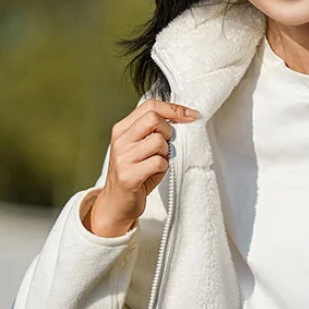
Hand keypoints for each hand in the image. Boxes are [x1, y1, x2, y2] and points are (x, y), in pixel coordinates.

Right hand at [84, 100, 200, 237]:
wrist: (117, 202)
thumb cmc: (136, 173)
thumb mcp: (140, 147)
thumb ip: (153, 131)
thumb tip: (183, 117)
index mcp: (122, 129)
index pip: (150, 106)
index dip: (174, 109)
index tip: (191, 115)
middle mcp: (120, 140)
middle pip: (154, 119)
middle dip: (168, 131)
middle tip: (167, 145)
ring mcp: (123, 157)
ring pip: (159, 141)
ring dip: (166, 153)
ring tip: (158, 162)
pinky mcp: (129, 175)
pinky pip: (158, 162)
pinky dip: (163, 168)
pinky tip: (155, 173)